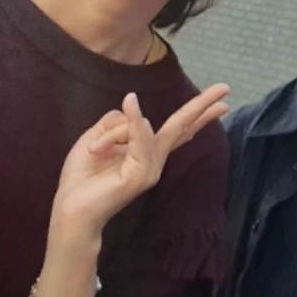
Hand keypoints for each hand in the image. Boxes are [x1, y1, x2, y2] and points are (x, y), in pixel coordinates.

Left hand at [49, 85, 229, 242]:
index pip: (179, 129)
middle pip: (182, 126)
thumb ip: (117, 121)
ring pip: (142, 128)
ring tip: (95, 152)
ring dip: (115, 133)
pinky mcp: (141, 175)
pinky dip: (132, 122)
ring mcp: (151, 169)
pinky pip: (139, 138)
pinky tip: (131, 104)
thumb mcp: (95, 137)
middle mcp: (155, 160)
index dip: (200, 114)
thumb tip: (134, 112)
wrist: (71, 209)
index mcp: (147, 151)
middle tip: (225, 88)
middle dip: (202, 106)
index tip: (223, 103)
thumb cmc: (82, 177)